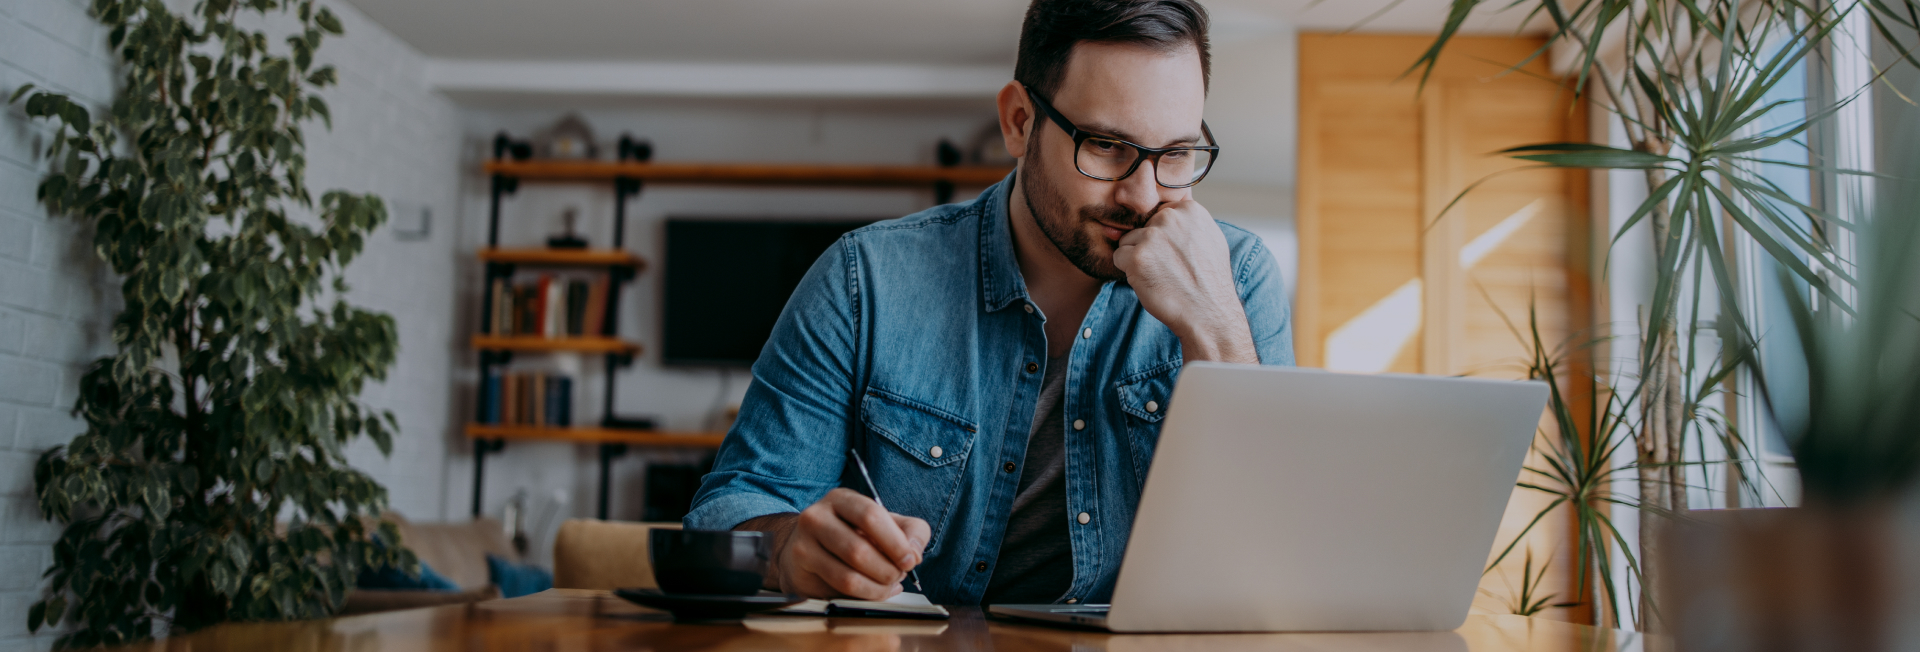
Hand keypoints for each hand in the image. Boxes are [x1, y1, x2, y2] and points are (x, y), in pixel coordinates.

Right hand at [743, 488, 929, 599]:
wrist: (806, 549)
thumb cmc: (853, 534)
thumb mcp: (885, 525)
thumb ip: (911, 531)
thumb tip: (915, 552)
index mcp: (842, 499)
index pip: (871, 515)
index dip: (895, 542)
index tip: (910, 560)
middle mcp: (817, 516)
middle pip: (859, 549)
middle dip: (887, 569)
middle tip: (899, 575)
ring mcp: (804, 542)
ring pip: (848, 575)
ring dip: (878, 586)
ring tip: (890, 585)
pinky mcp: (801, 568)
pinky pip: (839, 588)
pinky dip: (866, 595)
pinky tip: (875, 591)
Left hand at [1112, 200, 1258, 362]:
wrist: (1208, 313)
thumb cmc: (1208, 281)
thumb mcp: (1209, 239)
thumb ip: (1186, 222)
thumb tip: (1157, 213)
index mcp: (1190, 210)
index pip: (1159, 215)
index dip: (1163, 239)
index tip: (1177, 255)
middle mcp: (1171, 218)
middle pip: (1142, 227)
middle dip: (1149, 247)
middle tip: (1171, 268)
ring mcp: (1153, 236)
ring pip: (1128, 241)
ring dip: (1138, 259)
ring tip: (1163, 276)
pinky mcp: (1137, 256)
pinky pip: (1119, 257)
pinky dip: (1129, 272)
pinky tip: (1151, 282)